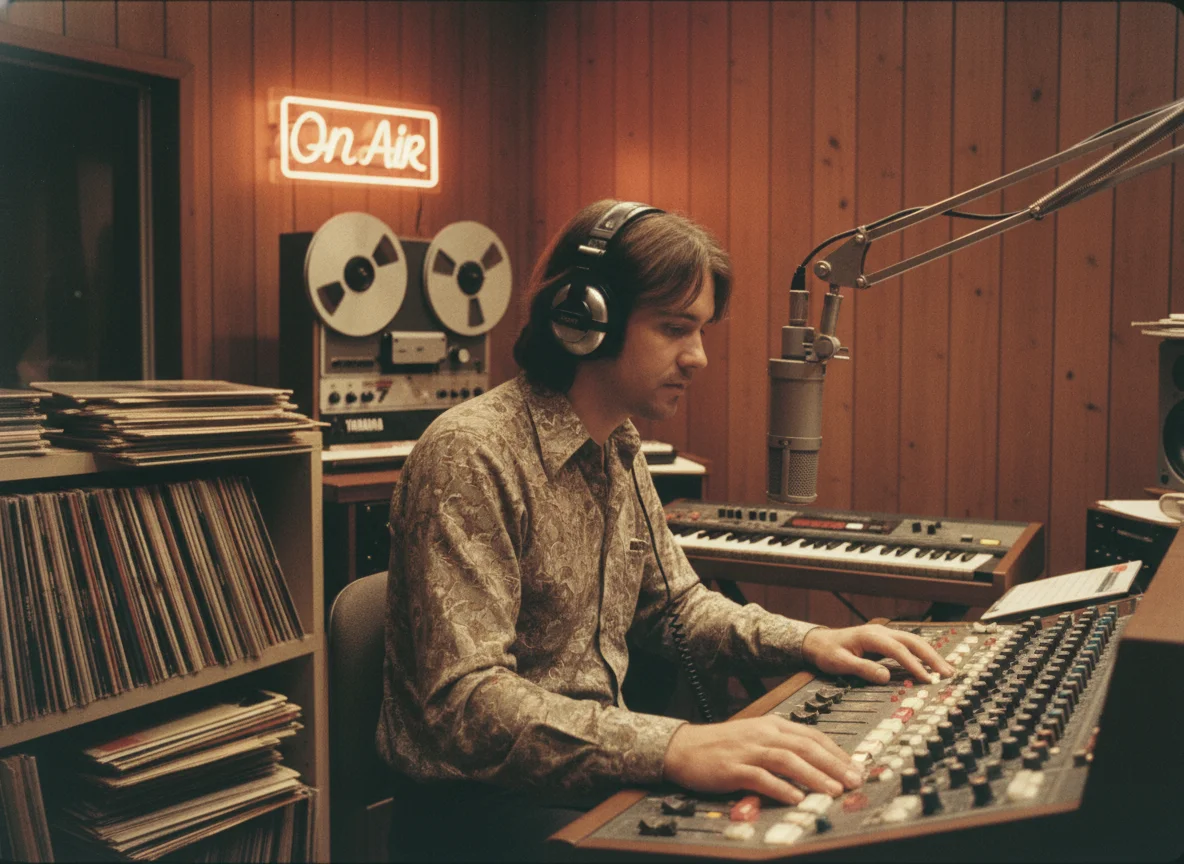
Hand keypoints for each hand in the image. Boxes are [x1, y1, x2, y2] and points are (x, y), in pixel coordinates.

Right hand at [662, 716, 863, 804]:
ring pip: (787, 760)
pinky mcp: (734, 769)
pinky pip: (761, 778)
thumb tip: (815, 762)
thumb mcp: (756, 736)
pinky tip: (795, 797)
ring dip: (813, 775)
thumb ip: (783, 745)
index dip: (836, 751)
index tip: (855, 766)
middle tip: (853, 780)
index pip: (812, 735)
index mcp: (772, 725)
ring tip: (833, 789)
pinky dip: (780, 788)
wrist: (684, 747)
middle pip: (805, 747)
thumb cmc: (722, 744)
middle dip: (833, 764)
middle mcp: (763, 734)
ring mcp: (748, 751)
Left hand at [801, 624, 955, 683]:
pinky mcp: (886, 641)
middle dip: (932, 657)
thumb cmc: (827, 652)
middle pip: (913, 641)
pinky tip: (932, 664)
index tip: (926, 679)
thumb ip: (862, 668)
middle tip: (948, 674)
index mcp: (870, 636)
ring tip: (947, 671)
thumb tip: (885, 677)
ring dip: (931, 655)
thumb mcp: (840, 663)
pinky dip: (923, 654)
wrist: (818, 642)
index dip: (914, 664)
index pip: (898, 649)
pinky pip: (909, 646)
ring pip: (914, 642)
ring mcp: (885, 635)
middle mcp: (881, 632)